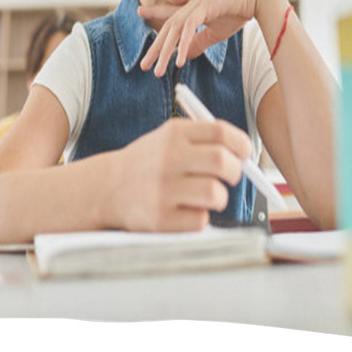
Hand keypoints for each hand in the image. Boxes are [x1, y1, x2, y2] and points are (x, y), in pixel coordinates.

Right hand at [113, 118, 252, 231]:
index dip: (241, 143)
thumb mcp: (167, 138)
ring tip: (208, 196)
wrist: (106, 187)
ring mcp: (163, 189)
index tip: (244, 153)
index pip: (221, 131)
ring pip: (216, 193)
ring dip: (220, 197)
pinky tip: (186, 210)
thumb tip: (245, 153)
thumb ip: (203, 140)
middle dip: (236, 170)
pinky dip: (200, 216)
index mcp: (173, 133)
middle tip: (231, 176)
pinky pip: (200, 220)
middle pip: (223, 161)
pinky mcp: (160, 218)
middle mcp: (168, 158)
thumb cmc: (148, 162)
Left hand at [139, 0, 263, 76]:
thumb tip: (184, 56)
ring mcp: (196, 4)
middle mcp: (191, 5)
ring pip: (173, 30)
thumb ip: (199, 42)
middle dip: (155, 48)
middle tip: (143, 66)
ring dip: (164, 52)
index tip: (139, 11)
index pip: (171, 13)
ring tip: (156, 71)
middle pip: (167, 28)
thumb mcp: (216, 31)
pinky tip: (178, 61)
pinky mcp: (204, 6)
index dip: (155, 13)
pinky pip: (188, 29)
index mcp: (195, 8)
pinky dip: (182, 45)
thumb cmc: (241, 8)